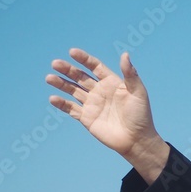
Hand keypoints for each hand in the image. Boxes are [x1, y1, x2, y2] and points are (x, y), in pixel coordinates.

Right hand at [47, 48, 168, 182]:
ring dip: (61, 84)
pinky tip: (53, 98)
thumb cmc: (140, 115)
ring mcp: (92, 104)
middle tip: (55, 63)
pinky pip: (71, 109)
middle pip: (80, 77)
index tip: (72, 52)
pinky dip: (62, 104)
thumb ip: (130, 74)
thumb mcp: (138, 92)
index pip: (94, 67)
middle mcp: (100, 91)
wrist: (137, 139)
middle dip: (68, 70)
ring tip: (49, 78)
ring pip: (72, 90)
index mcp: (111, 82)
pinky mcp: (86, 118)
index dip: (84, 59)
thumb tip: (125, 54)